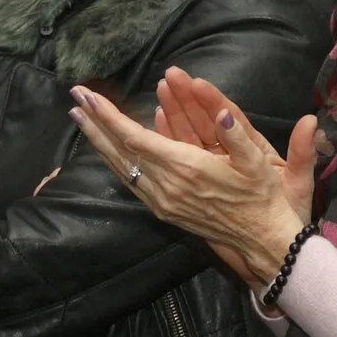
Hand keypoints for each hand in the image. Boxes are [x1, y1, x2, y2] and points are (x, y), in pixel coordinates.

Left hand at [69, 70, 309, 288]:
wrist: (261, 240)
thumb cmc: (262, 196)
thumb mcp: (257, 163)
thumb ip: (236, 137)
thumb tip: (223, 114)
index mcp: (186, 168)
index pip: (136, 138)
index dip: (110, 116)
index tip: (90, 96)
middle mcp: (168, 186)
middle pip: (120, 150)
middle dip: (95, 122)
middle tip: (74, 97)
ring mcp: (162, 201)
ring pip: (120, 167)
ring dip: (97, 141)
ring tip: (80, 118)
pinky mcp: (163, 210)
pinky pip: (130, 182)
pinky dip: (113, 161)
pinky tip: (104, 148)